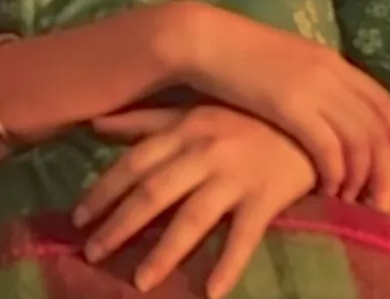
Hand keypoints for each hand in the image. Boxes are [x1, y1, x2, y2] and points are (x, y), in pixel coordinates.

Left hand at [74, 104, 314, 296]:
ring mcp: (236, 176)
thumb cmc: (248, 116)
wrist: (312, 121)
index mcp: (184, 130)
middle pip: (153, 194)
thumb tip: (94, 123)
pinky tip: (211, 293)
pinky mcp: (266, 197)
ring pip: (192, 219)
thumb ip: (145, 120)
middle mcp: (204, 152)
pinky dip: (228, 265)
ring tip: (140, 282)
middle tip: (92, 254)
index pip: (133, 164)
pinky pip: (244, 237)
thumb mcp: (194, 109)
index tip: (77, 218)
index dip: (102, 191)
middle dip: (119, 226)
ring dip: (163, 253)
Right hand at [162, 1, 389, 201]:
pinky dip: (334, 173)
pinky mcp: (291, 108)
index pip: (380, 99)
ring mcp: (313, 89)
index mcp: (331, 60)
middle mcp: (331, 73)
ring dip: (359, 175)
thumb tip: (321, 108)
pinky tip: (327, 188)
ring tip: (351, 197)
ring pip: (358, 141)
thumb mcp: (285, 61)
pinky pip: (329, 148)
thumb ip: (309, 79)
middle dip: (384, 165)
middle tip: (381, 194)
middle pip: (376, 125)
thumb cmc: (234, 53)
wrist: (203, 40)